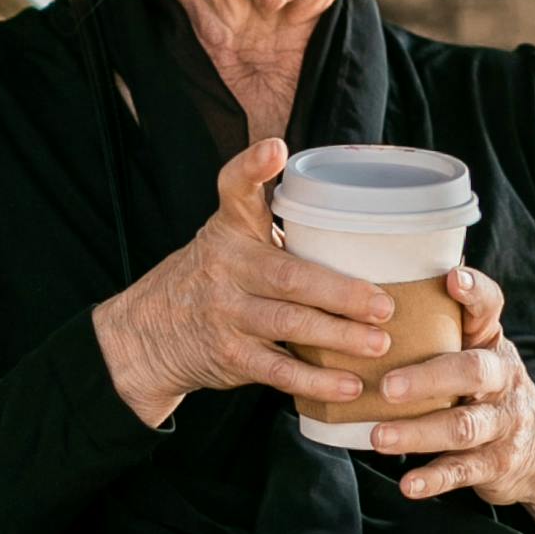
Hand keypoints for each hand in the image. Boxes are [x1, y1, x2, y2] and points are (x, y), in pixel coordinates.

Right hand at [92, 141, 396, 428]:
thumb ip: (275, 218)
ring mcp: (226, 313)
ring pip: (289, 325)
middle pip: (288, 276)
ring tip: (380, 344)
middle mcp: (226, 266)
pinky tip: (350, 384)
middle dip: (341, 293)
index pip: (234, 189)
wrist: (149, 332)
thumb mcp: (231, 236)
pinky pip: (279, 370)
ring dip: (339, 337)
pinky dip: (317, 379)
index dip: (251, 167)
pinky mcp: (230, 355)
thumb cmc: (217, 277)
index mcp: (231, 228)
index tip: (274, 149)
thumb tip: (358, 212)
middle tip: (384, 305)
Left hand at [365, 261, 534, 532]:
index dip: (475, 291)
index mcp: (492, 344)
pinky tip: (408, 485)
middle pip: (473, 371)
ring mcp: (503, 423)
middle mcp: (503, 379)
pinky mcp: (496, 463)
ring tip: (379, 437)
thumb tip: (381, 288)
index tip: (453, 277)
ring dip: (418, 433)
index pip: (490, 308)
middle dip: (429, 378)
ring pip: (463, 426)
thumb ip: (444, 328)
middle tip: (388, 386)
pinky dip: (434, 479)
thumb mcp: (479, 355)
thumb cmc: (489, 391)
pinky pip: (463, 471)